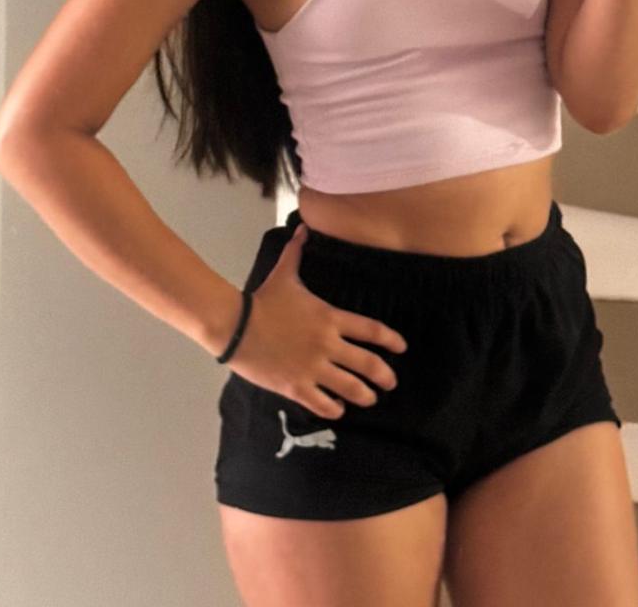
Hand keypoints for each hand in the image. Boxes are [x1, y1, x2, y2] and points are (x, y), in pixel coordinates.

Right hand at [228, 220, 408, 419]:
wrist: (235, 326)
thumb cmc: (263, 300)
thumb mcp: (284, 273)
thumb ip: (297, 252)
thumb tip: (303, 228)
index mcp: (330, 318)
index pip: (371, 330)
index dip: (391, 340)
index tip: (402, 348)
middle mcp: (327, 344)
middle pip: (367, 364)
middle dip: (384, 376)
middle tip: (391, 383)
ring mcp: (312, 367)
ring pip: (349, 388)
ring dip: (364, 396)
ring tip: (370, 399)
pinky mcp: (295, 386)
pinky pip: (321, 403)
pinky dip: (334, 408)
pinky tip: (338, 409)